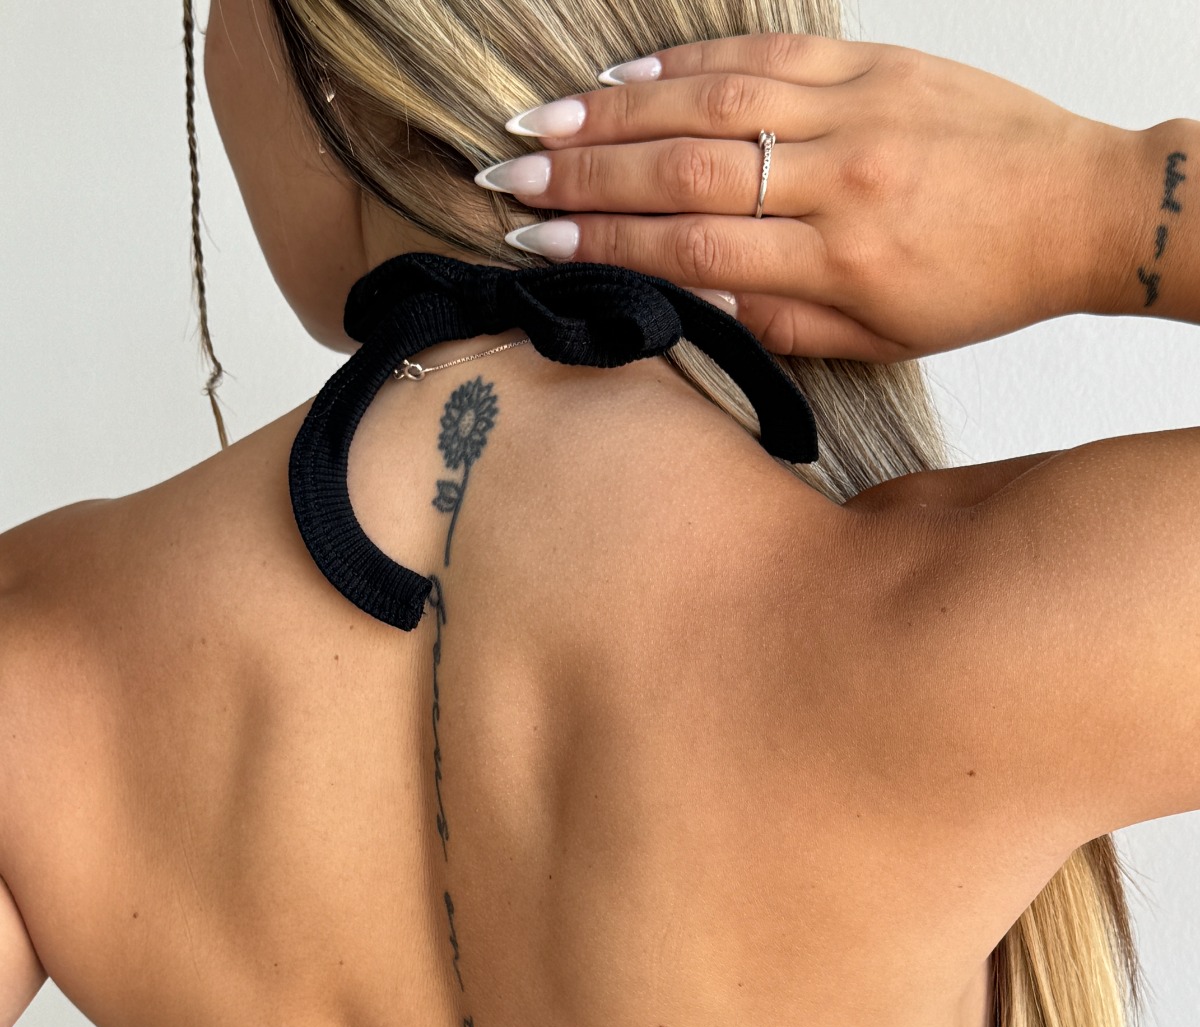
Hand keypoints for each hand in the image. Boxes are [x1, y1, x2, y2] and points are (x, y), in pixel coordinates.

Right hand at [492, 33, 1139, 360]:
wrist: (1077, 207)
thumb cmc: (979, 285)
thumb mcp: (879, 340)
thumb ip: (781, 328)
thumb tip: (691, 304)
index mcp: (837, 265)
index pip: (695, 248)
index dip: (608, 244)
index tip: (541, 240)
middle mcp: (837, 182)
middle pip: (685, 172)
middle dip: (587, 175)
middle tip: (514, 176)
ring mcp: (853, 112)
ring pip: (713, 105)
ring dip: (618, 111)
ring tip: (546, 121)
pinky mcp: (873, 62)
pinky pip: (765, 55)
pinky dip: (691, 62)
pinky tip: (631, 72)